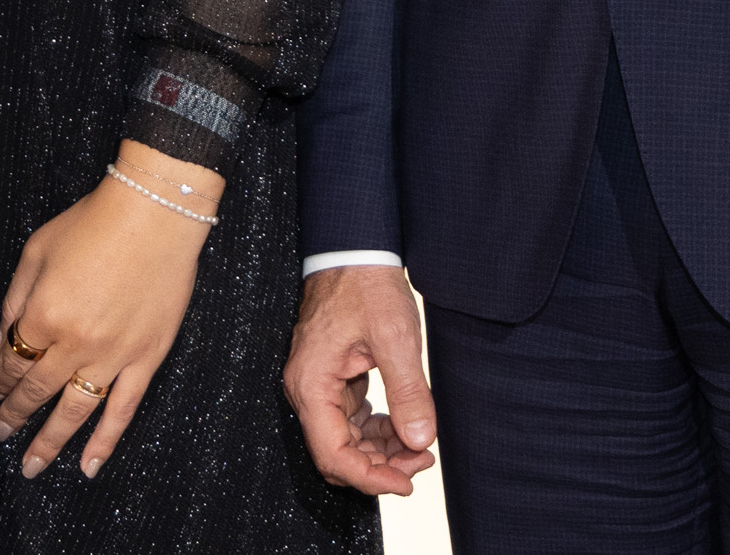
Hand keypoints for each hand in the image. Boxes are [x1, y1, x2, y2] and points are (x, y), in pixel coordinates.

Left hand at [0, 142, 215, 480]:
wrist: (155, 212)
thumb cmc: (94, 222)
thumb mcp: (37, 250)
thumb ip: (14, 300)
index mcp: (43, 314)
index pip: (12, 360)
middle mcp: (74, 343)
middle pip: (36, 390)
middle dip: (13, 415)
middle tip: (0, 433)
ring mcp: (113, 355)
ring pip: (74, 411)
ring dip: (48, 441)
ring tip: (31, 465)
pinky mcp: (146, 357)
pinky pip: (122, 409)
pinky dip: (105, 442)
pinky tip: (87, 467)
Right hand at [284, 262, 439, 495]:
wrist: (354, 247)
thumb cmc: (367, 285)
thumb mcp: (395, 336)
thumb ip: (408, 391)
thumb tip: (420, 440)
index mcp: (312, 384)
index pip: (332, 455)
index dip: (369, 478)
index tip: (406, 482)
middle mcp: (307, 391)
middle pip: (338, 453)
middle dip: (380, 465)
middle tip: (423, 460)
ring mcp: (318, 385)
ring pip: (346, 439)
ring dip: (381, 450)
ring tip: (421, 445)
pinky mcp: (332, 379)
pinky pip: (350, 419)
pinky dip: (377, 429)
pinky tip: (405, 426)